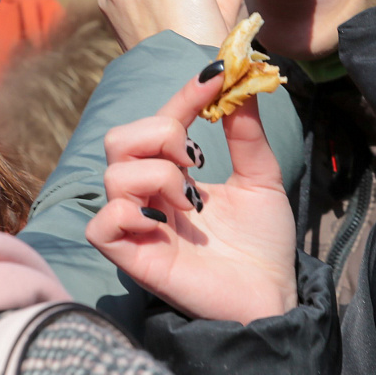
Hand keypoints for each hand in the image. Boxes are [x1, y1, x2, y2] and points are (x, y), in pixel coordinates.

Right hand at [85, 69, 297, 323]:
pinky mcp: (134, 259)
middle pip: (118, 138)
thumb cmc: (263, 243)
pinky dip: (129, 212)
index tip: (216, 79)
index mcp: (177, 173)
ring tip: (191, 201)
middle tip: (196, 159)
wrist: (274, 295)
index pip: (161, 118)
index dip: (184, 94)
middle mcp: (151, 194)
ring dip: (157, 174)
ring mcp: (140, 226)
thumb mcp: (262, 177)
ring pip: (112, 175)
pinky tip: (164, 222)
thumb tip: (241, 81)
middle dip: (159, 133)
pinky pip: (101, 223)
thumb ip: (247, 132)